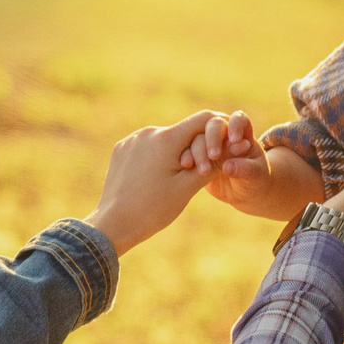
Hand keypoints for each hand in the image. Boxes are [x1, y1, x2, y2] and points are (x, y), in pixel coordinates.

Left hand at [85, 113, 225, 254]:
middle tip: (193, 177)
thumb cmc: (154, 208)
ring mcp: (132, 140)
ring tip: (169, 182)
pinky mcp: (121, 149)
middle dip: (193, 150)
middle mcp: (148, 132)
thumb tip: (229, 148)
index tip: (220, 149)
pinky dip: (155, 158)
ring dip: (173, 155)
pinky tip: (152, 180)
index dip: (217, 132)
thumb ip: (212, 164)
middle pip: (182, 132)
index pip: (203, 120)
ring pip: (164, 140)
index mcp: (167, 138)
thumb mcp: (189, 187)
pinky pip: (146, 147)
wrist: (114, 224)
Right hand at [185, 111, 270, 208]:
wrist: (243, 193)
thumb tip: (228, 166)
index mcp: (242, 133)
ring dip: (199, 151)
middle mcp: (224, 134)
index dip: (235, 126)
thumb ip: (245, 169)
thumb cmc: (256, 180)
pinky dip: (187, 157)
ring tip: (204, 170)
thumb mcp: (256, 176)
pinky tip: (187, 166)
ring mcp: (208, 144)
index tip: (234, 140)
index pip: (238, 120)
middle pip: (215, 124)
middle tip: (215, 156)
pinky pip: (188, 152)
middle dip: (213, 138)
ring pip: (199, 138)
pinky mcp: (197, 157)